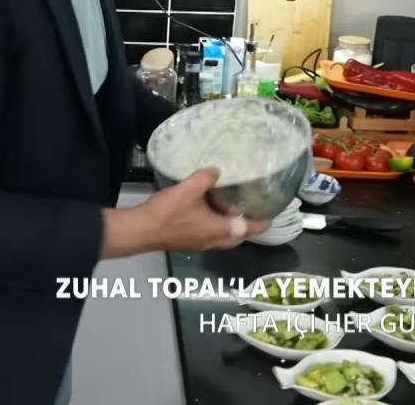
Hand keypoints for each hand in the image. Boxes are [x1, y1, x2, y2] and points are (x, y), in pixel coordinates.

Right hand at [101, 168, 269, 258]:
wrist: (141, 230)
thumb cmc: (169, 213)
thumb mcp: (190, 188)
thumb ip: (207, 177)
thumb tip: (217, 170)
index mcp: (221, 230)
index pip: (251, 229)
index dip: (264, 221)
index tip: (272, 211)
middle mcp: (215, 241)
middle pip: (239, 236)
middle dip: (249, 224)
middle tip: (252, 206)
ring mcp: (201, 244)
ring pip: (225, 236)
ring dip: (232, 225)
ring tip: (232, 205)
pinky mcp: (189, 242)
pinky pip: (211, 234)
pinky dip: (217, 224)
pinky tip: (209, 208)